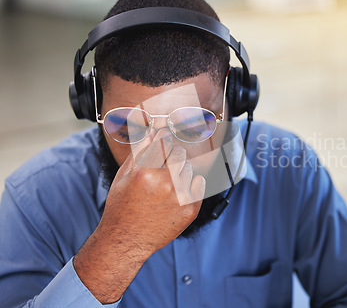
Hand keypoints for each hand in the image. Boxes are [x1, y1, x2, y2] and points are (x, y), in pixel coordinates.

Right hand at [74, 133, 204, 302]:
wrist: (126, 240)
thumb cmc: (121, 206)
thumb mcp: (123, 176)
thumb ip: (140, 152)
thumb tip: (153, 132)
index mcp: (145, 173)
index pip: (164, 142)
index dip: (163, 140)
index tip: (163, 141)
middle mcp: (165, 185)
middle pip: (179, 153)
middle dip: (171, 156)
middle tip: (162, 167)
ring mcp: (180, 198)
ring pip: (189, 168)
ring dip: (180, 172)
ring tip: (165, 185)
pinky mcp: (190, 210)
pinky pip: (199, 184)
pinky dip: (191, 185)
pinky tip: (176, 194)